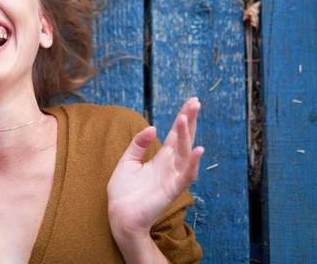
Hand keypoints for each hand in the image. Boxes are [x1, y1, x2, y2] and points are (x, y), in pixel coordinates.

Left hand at [107, 97, 203, 240]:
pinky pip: (186, 175)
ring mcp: (172, 177)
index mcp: (161, 158)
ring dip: (187, 135)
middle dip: (190, 120)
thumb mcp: (127, 161)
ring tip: (186, 117)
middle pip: (184, 139)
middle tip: (195, 102)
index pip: (175, 134)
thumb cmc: (124, 192)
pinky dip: (192, 163)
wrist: (119, 216)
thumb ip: (138, 144)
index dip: (183, 118)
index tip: (191, 101)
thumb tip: (153, 127)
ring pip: (185, 153)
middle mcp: (170, 166)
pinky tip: (197, 149)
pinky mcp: (171, 190)